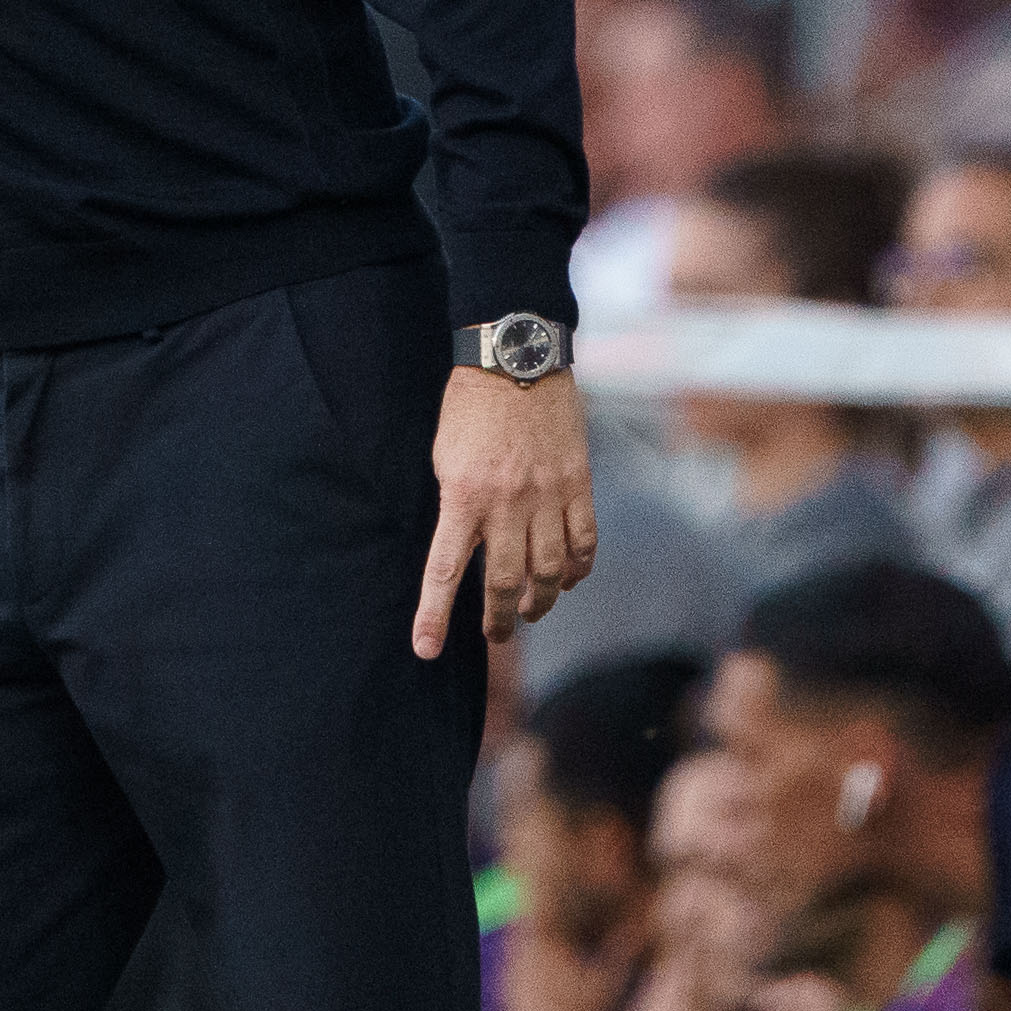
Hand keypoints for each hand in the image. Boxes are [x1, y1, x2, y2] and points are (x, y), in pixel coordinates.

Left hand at [414, 364, 595, 659]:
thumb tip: (466, 550)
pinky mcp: (579, 484)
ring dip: (539, 600)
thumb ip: (457, 505)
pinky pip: (584, 542)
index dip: (434, 614)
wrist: (515, 361)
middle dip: (497, 619)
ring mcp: (548, 496)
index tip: (427, 649)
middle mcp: (507, 503)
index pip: (444, 570)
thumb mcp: (444, 457)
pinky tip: (568, 580)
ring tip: (529, 612)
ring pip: (550, 571)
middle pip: (503, 582)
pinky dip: (577, 569)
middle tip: (494, 636)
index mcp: (462, 495)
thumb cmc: (468, 408)